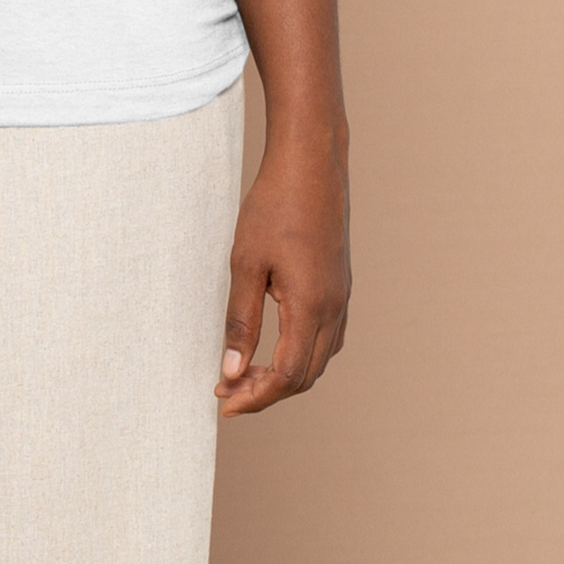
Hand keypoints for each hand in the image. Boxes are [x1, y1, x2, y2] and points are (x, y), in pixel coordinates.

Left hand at [217, 130, 349, 415]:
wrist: (311, 163)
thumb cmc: (275, 206)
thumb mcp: (245, 264)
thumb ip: (240, 321)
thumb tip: (233, 370)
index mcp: (311, 304)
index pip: (288, 374)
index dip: (255, 396)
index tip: (222, 401)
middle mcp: (334, 306)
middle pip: (306, 375)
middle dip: (267, 392)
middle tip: (228, 391)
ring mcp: (342, 296)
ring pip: (320, 359)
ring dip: (286, 376)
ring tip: (246, 374)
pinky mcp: (340, 285)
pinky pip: (328, 338)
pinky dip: (302, 355)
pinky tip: (274, 348)